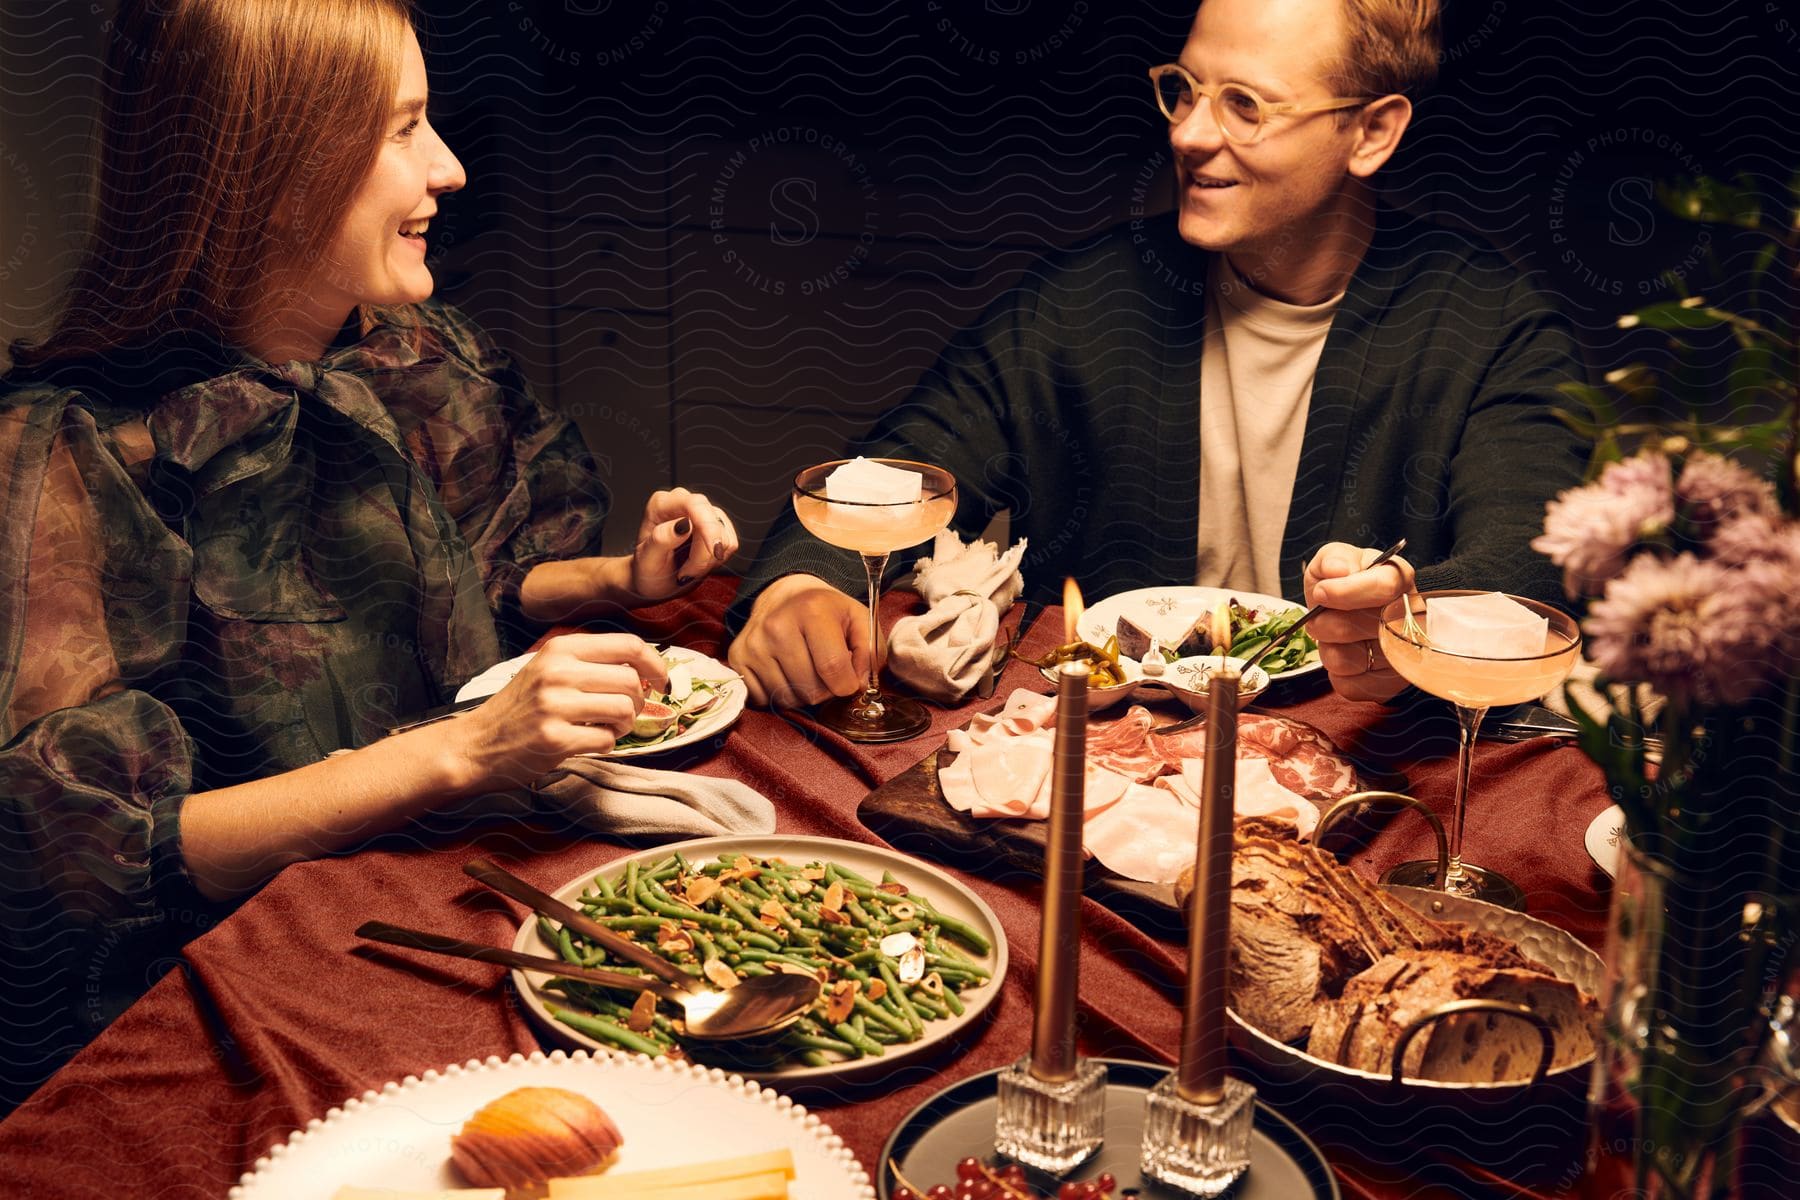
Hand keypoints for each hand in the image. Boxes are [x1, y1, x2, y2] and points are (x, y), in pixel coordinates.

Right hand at [454, 633, 667, 786]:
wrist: (477, 743)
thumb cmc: (521, 707)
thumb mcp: (549, 669)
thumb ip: (590, 662)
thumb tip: (647, 667)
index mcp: (560, 649)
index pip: (628, 645)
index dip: (655, 663)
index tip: (662, 681)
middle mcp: (558, 672)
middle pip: (631, 680)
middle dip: (638, 702)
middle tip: (624, 713)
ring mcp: (555, 705)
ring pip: (624, 710)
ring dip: (624, 725)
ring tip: (607, 728)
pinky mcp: (555, 738)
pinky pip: (607, 739)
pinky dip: (606, 744)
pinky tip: (589, 741)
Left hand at [629, 488, 738, 602]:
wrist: (655, 580)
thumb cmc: (648, 570)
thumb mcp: (647, 560)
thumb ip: (662, 539)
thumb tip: (684, 524)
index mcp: (661, 504)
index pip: (693, 504)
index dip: (708, 526)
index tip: (714, 550)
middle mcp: (683, 502)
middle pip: (711, 520)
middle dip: (704, 553)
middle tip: (686, 573)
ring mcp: (702, 513)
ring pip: (723, 535)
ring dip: (709, 559)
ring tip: (689, 568)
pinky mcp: (717, 525)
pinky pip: (730, 543)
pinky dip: (717, 560)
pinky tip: (699, 563)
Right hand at [727, 574, 872, 707]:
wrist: (786, 597)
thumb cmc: (827, 613)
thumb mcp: (859, 621)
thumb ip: (871, 653)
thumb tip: (856, 686)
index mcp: (812, 612)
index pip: (833, 669)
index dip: (847, 685)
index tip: (848, 680)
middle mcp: (776, 626)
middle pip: (810, 690)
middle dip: (825, 690)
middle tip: (825, 672)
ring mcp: (753, 644)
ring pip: (787, 699)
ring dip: (802, 694)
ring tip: (806, 671)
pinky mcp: (737, 658)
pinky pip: (764, 700)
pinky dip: (779, 695)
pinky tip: (786, 674)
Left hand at [1302, 542, 1416, 702]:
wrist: (1355, 613)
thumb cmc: (1346, 585)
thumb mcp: (1337, 559)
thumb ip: (1334, 558)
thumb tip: (1338, 571)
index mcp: (1399, 579)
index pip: (1384, 587)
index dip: (1345, 592)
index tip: (1321, 592)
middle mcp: (1410, 618)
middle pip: (1357, 627)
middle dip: (1325, 622)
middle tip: (1322, 616)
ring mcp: (1404, 654)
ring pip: (1348, 659)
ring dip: (1328, 648)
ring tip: (1335, 635)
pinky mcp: (1390, 684)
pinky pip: (1350, 685)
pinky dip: (1336, 673)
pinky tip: (1346, 654)